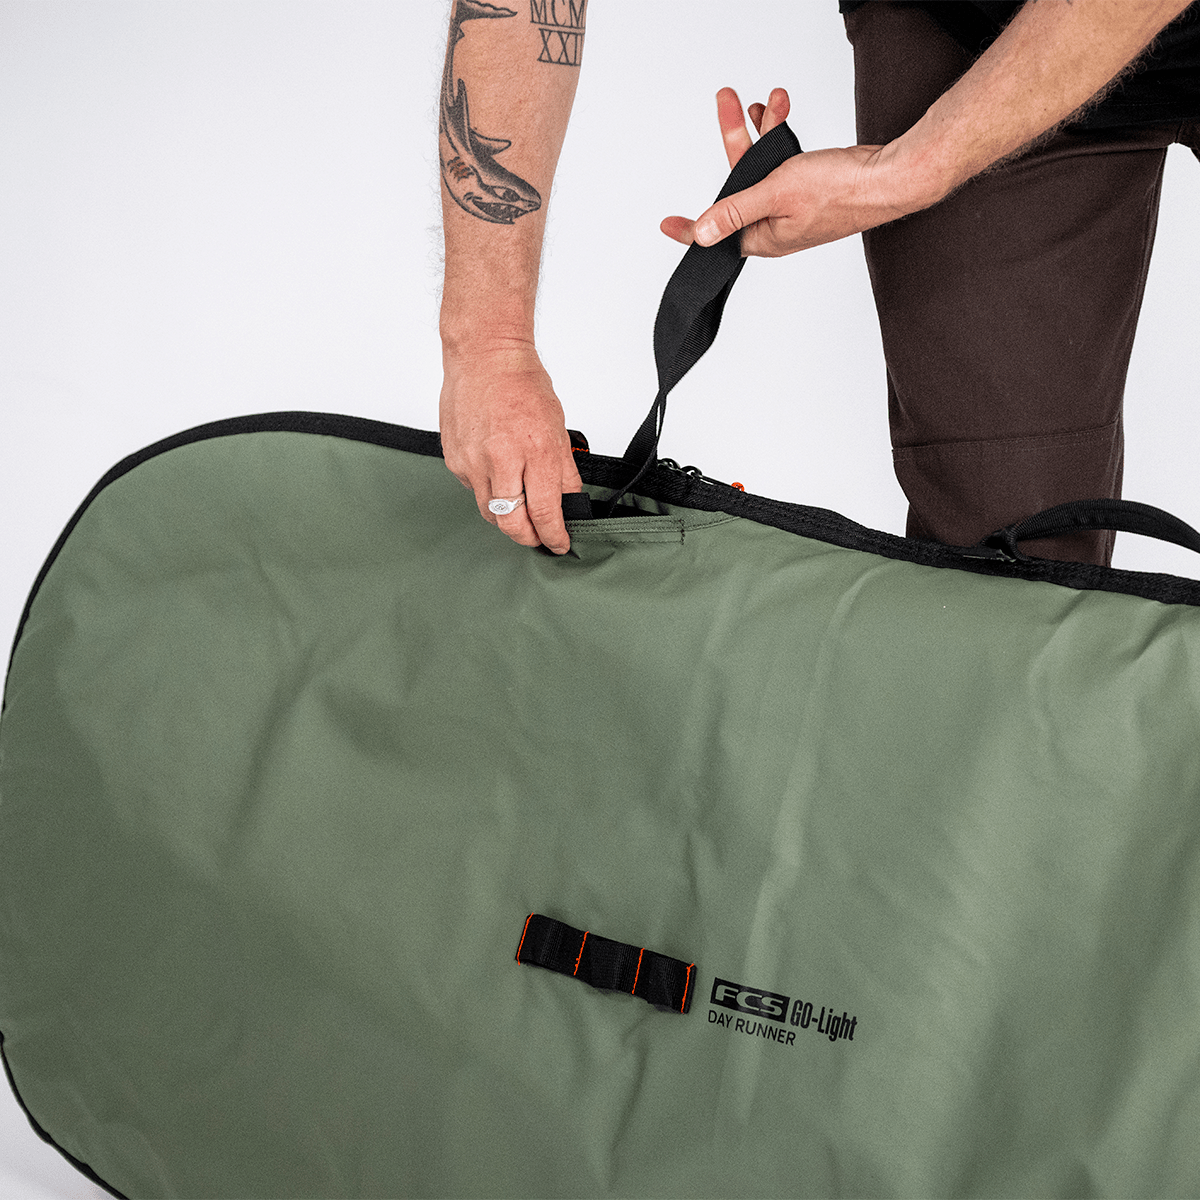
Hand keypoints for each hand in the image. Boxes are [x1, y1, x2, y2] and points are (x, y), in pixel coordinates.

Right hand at [439, 340, 582, 554]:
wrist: (484, 357)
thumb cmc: (520, 383)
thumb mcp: (557, 428)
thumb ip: (562, 470)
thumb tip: (569, 503)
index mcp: (533, 450)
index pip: (544, 512)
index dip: (553, 536)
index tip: (559, 543)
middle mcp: (500, 459)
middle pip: (511, 524)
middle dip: (528, 537)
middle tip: (539, 537)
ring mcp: (472, 462)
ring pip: (490, 512)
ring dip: (508, 518)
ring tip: (521, 511)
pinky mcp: (454, 460)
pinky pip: (474, 490)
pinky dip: (489, 491)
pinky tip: (498, 474)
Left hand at [661, 87, 922, 257]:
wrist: (891, 176)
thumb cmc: (842, 191)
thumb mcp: (775, 195)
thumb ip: (734, 211)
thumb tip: (700, 234)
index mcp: (764, 238)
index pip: (717, 235)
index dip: (690, 228)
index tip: (667, 225)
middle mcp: (776, 226)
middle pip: (739, 183)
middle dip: (734, 139)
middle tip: (726, 100)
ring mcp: (793, 207)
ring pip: (763, 165)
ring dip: (763, 130)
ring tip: (770, 100)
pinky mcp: (809, 188)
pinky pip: (782, 161)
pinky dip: (780, 137)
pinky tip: (781, 112)